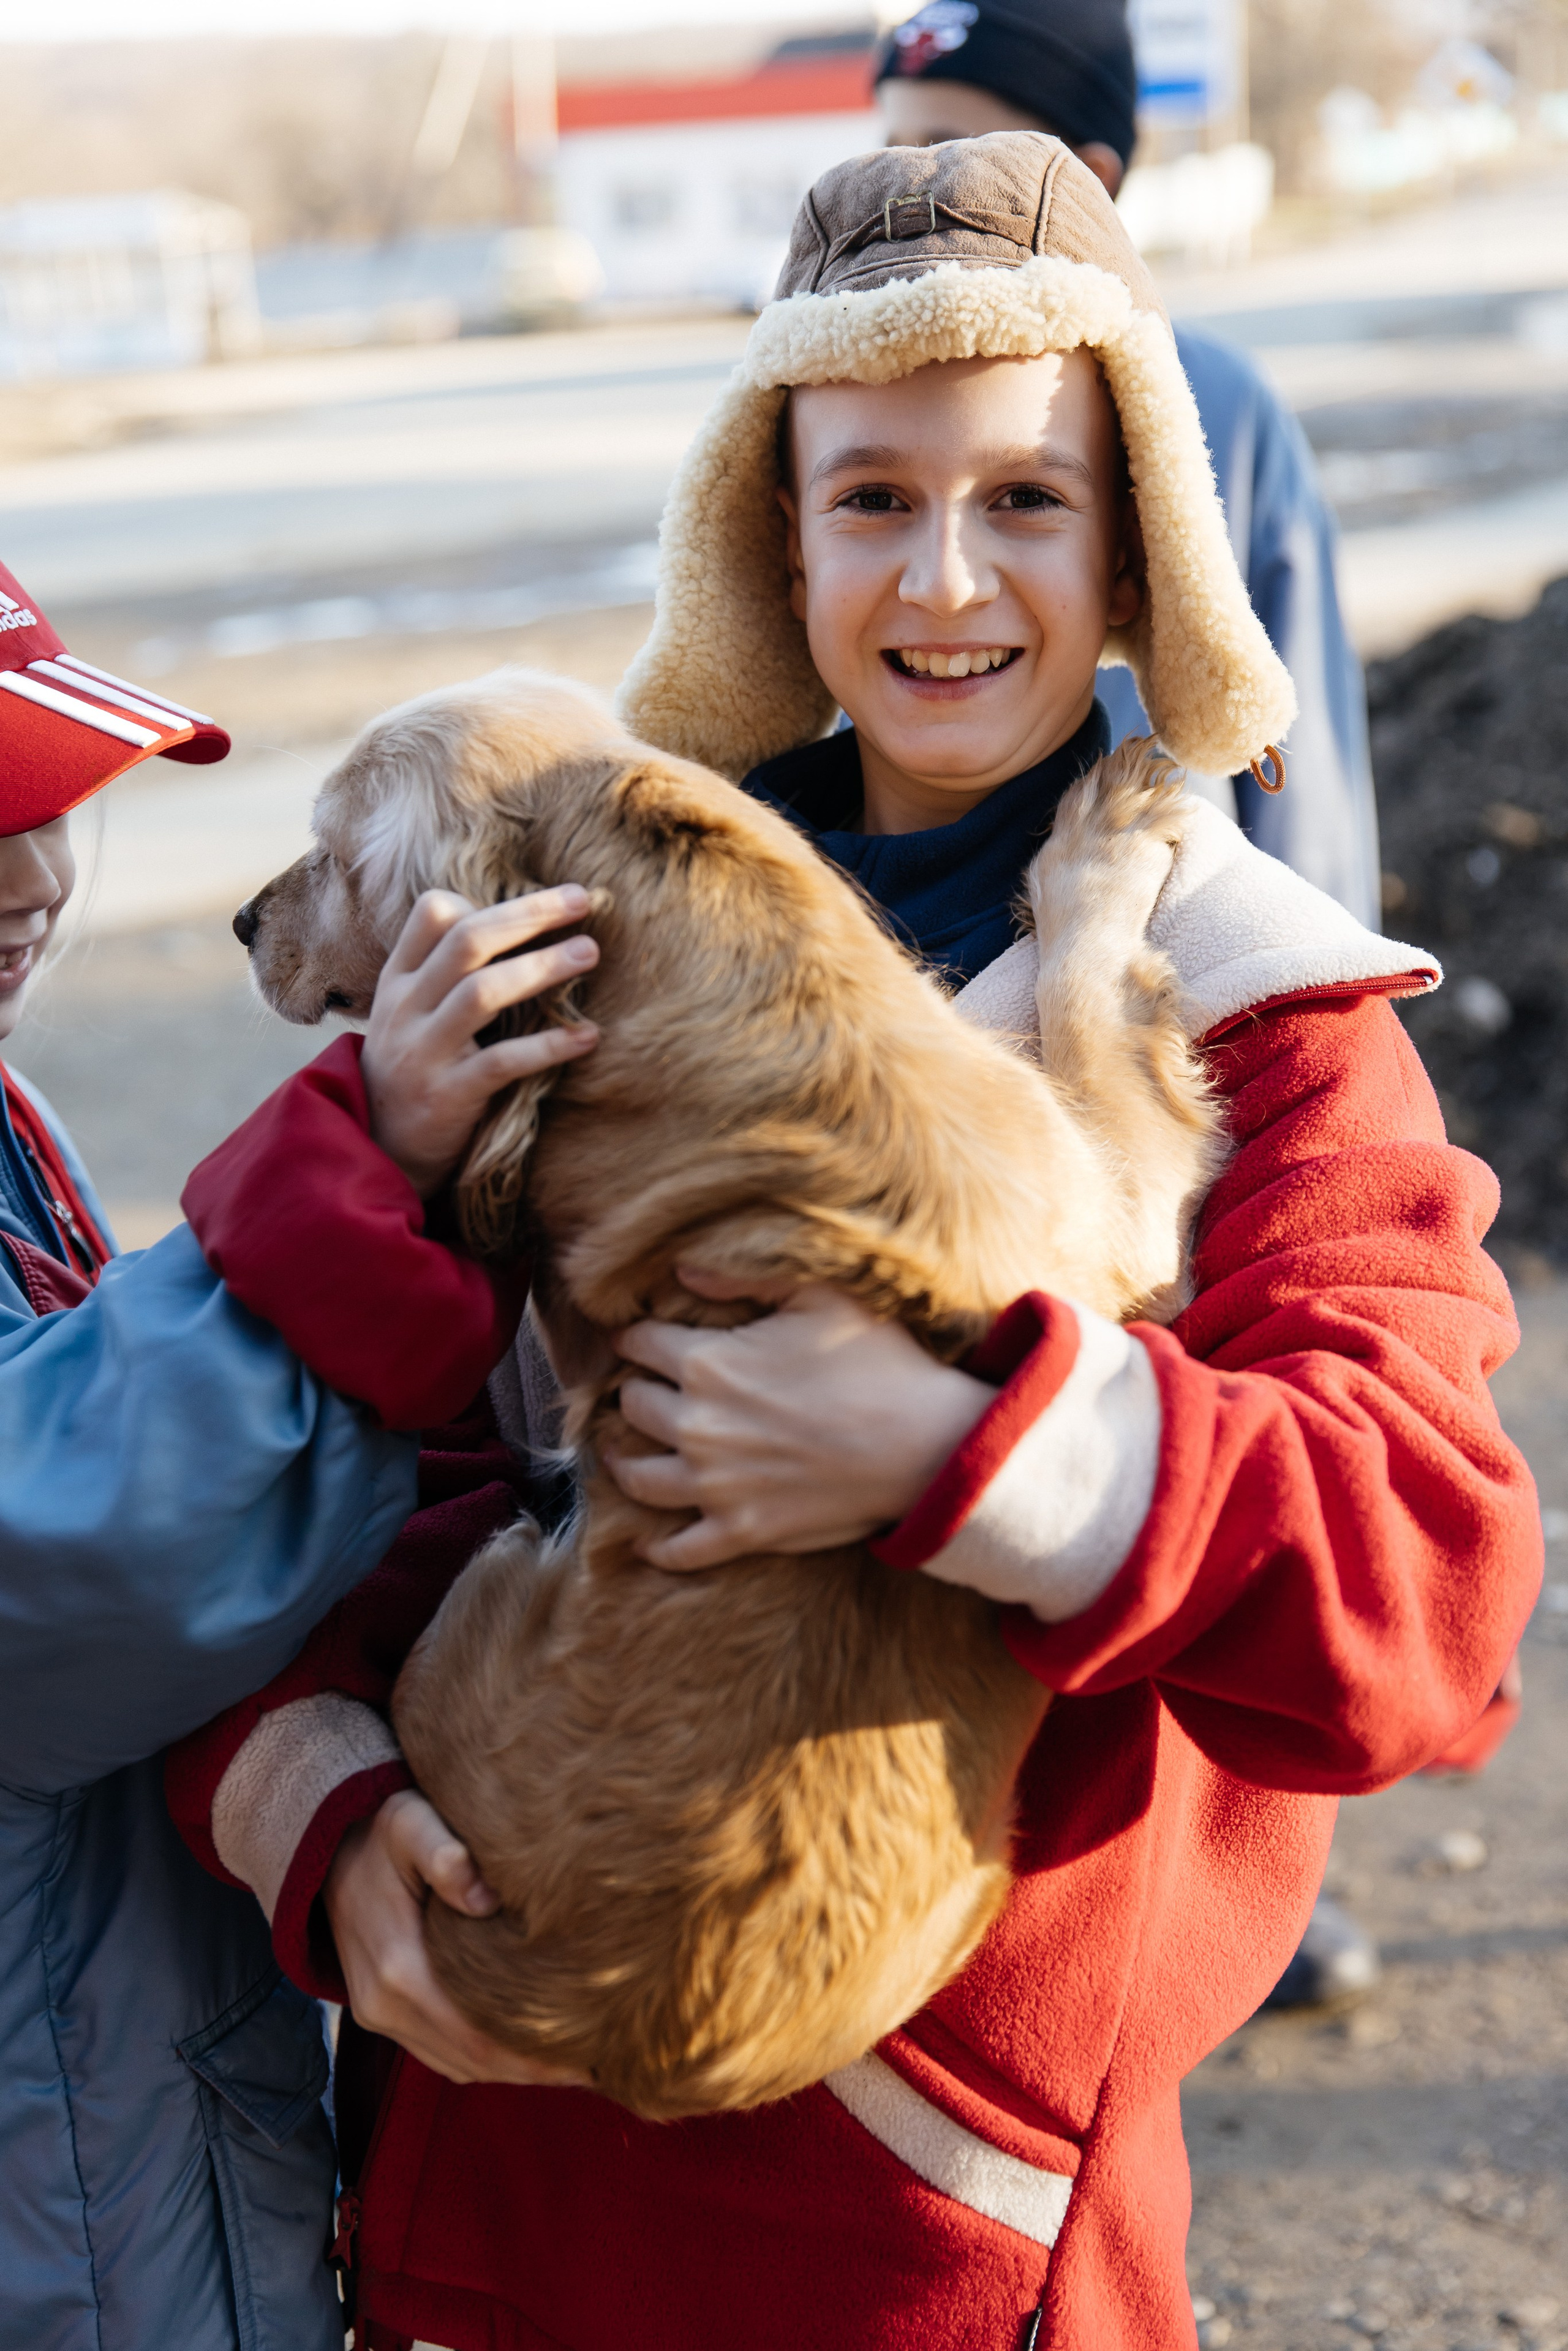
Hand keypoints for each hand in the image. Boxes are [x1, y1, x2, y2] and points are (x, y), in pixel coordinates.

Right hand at [322, 1788, 585, 2087]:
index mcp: (398, 1968)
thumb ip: (443, 1852)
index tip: (586, 2052)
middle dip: (533, 2068)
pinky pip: (438, 2052)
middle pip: (472, 2059)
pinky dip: (481, 2058)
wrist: (324, 1850)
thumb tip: (485, 1897)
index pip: (476, 2034)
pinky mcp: (380, 2012)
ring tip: (570, 2058)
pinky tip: (522, 2046)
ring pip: (456, 2063)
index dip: (532, 2052)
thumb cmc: (378, 1832)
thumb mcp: (409, 1823)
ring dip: (511, 2068)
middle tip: (596, 2060)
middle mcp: (384, 2004)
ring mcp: (377, 2014)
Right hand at [361, 886, 599, 1196]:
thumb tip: (514, 928)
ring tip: (588, 952)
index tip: (539, 904)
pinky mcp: (447, 1095)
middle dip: (528, 914)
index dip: (486, 900)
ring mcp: (424, 1051)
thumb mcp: (410, 1014)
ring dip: (542, 967)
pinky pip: (501, 1062)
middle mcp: (406, 1007)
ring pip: (482, 992)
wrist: (376, 1148)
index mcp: (399, 980)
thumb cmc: (412, 1071)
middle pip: (467, 940)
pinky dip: (548, 1046)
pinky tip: (587, 1037)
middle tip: (581, 900)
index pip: (431, 914)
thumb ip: (446, 974)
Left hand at [606, 1276, 991, 1569]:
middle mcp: (698, 1426)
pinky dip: (657, 1548)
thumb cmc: (879, 1363)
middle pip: (634, 1406)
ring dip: (622, 1461)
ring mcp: (716, 1486)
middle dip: (634, 1392)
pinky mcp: (742, 1531)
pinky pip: (680, 1549)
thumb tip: (683, 1268)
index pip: (641, 1345)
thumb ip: (746, 1276)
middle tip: (641, 1389)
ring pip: (639, 1477)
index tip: (638, 1338)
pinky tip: (645, 1543)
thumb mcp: (820, 1295)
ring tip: (619, 1452)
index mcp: (708, 1363)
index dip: (637, 1337)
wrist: (925, 1446)